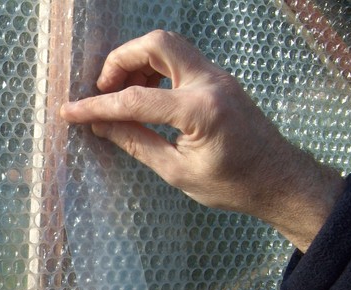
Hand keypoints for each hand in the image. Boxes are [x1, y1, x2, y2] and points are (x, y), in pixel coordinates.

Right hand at [60, 30, 344, 250]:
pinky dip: (157, 69)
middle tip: (104, 90)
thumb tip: (100, 126)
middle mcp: (210, 82)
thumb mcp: (177, 172)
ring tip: (123, 94)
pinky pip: (182, 60)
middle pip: (157, 43)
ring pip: (170, 45)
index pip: (136, 99)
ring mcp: (218, 76)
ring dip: (139, 61)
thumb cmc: (233, 185)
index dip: (98, 106)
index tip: (71, 111)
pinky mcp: (220, 80)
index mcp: (200, 110)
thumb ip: (137, 143)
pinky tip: (148, 96)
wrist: (280, 180)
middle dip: (121, 60)